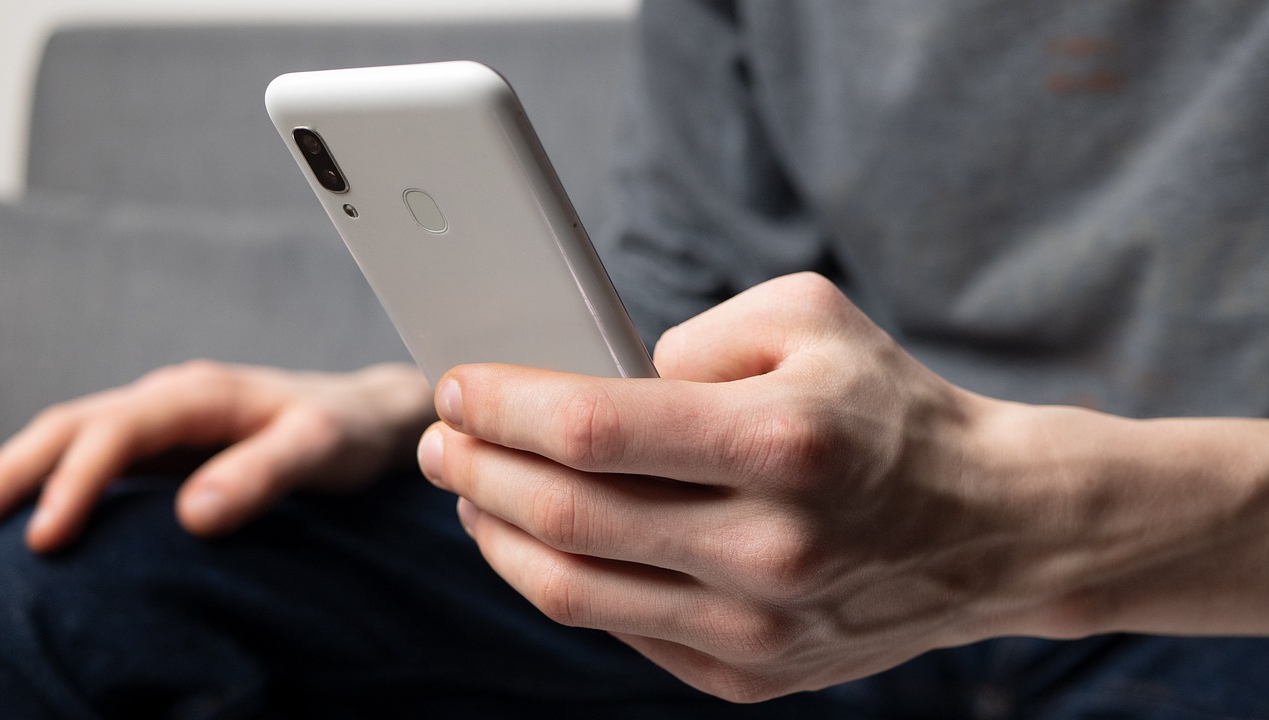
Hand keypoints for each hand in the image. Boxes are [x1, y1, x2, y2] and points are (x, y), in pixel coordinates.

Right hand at [0, 361, 431, 552]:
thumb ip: (264, 473)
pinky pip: (94, 458)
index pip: (117, 432)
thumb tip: (195, 515)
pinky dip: (51, 482)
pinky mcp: (164, 447)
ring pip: (72, 437)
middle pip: (71, 426)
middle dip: (12, 470)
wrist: (367, 417)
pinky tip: (30, 515)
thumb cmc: (346, 431)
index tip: (47, 536)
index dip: (77, 482)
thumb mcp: (320, 448)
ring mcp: (162, 422)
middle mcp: (169, 400)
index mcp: (198, 394)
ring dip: (21, 473)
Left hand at [417, 272, 1033, 700]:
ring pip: (575, 593)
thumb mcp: (807, 319)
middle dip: (477, 470)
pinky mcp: (752, 676)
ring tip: (472, 490)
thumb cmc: (890, 408)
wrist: (992, 525)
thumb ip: (692, 338)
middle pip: (566, 518)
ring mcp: (759, 629)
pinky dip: (562, 583)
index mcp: (781, 444)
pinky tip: (542, 540)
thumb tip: (598, 387)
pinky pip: (621, 631)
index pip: (593, 429)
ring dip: (499, 535)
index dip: (503, 405)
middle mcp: (769, 549)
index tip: (458, 385)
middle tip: (442, 438)